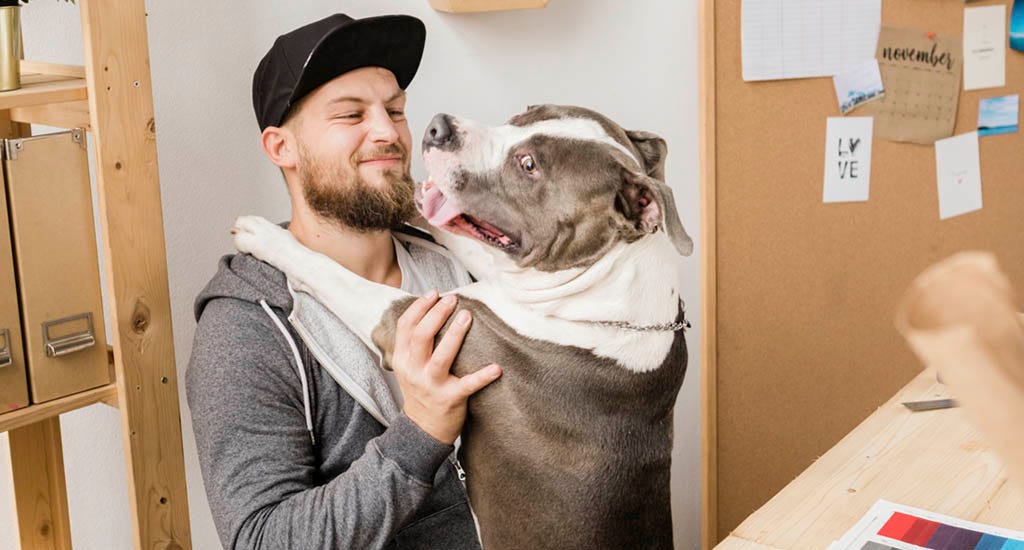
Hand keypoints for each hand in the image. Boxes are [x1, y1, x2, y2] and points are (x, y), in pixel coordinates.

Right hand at [392, 290, 501, 444]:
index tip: (434, 293)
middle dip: (436, 314)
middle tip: (452, 299)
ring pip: (441, 357)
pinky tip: (496, 367)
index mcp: (403, 359)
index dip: (419, 308)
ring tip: (467, 316)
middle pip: (421, 336)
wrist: (422, 430)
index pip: (405, 327)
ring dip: (455, 335)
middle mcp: (414, 371)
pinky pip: (467, 386)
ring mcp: (431, 386)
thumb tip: (430, 310)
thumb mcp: (409, 367)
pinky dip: (482, 376)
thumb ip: (414, 344)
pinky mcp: (449, 399)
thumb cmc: (421, 391)